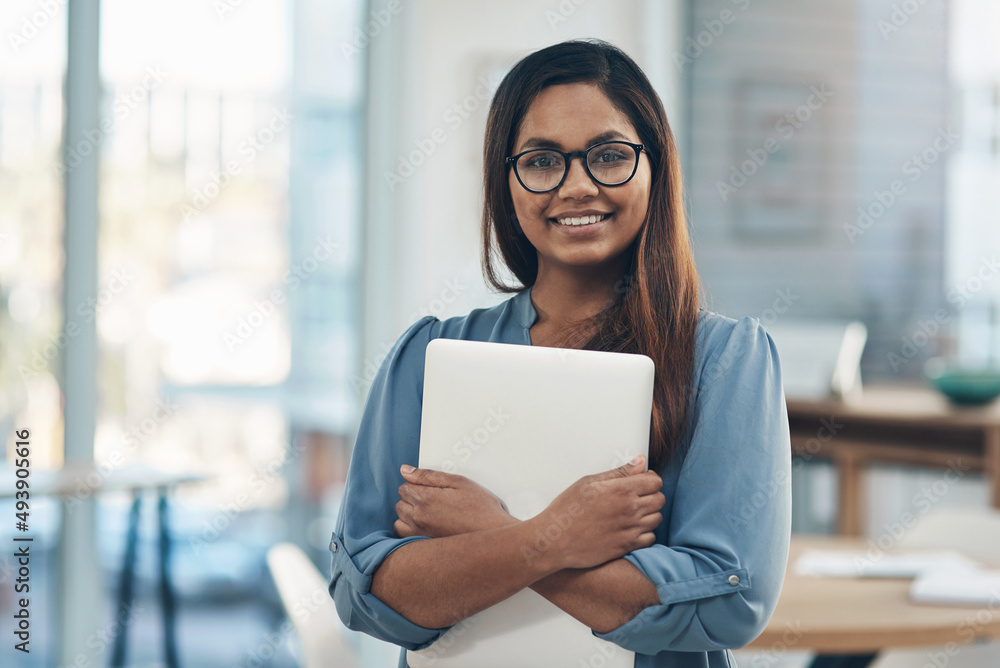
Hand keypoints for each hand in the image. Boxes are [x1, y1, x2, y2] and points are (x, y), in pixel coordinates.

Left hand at [394, 466, 515, 538]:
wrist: (493, 534)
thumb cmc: (480, 507)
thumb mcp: (458, 482)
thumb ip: (428, 475)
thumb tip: (405, 470)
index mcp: (426, 499)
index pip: (404, 488)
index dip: (415, 485)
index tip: (429, 488)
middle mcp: (419, 518)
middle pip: (400, 504)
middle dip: (411, 499)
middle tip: (432, 500)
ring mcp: (420, 534)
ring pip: (399, 522)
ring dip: (408, 516)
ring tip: (427, 514)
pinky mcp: (425, 547)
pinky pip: (404, 538)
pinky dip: (409, 531)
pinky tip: (425, 528)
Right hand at [524, 455, 664, 570]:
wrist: (554, 541)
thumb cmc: (567, 510)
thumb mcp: (589, 482)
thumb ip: (618, 473)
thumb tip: (639, 462)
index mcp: (621, 490)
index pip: (655, 481)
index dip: (649, 479)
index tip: (641, 482)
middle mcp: (630, 510)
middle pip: (660, 499)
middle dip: (652, 495)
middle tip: (637, 497)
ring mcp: (630, 530)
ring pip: (657, 519)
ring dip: (649, 514)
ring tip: (632, 513)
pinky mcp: (626, 547)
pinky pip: (650, 538)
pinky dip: (644, 533)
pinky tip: (630, 529)